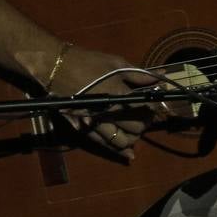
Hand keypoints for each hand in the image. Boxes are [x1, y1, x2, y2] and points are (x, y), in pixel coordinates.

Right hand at [47, 45, 163, 159]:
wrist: (57, 68)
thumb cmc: (88, 62)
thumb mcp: (116, 63)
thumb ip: (139, 75)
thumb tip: (159, 80)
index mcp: (120, 95)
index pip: (145, 110)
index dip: (152, 109)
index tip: (151, 105)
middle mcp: (110, 112)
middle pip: (136, 128)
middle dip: (143, 124)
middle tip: (142, 117)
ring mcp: (96, 122)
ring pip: (121, 142)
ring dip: (131, 138)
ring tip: (133, 130)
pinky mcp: (85, 128)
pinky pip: (104, 145)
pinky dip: (119, 151)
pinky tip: (128, 153)